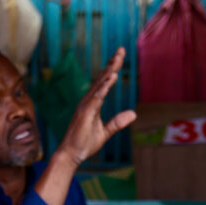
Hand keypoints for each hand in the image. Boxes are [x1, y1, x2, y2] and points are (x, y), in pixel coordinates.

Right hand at [58, 48, 135, 166]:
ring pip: (99, 84)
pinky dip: (105, 86)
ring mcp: (86, 106)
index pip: (103, 82)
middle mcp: (88, 101)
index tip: (119, 56)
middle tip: (121, 50)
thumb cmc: (85, 143)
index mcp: (93, 103)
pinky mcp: (86, 112)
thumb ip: (118, 122)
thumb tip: (133, 114)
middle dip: (112, 63)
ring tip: (118, 59)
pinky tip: (112, 77)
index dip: (112, 69)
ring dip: (109, 71)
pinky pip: (97, 97)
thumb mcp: (105, 132)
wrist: (71, 155)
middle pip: (102, 78)